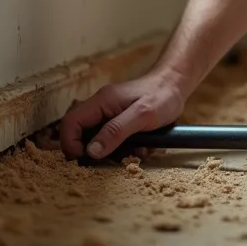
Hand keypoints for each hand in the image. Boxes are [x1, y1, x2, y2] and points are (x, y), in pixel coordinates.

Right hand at [59, 72, 186, 159]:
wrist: (176, 85)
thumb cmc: (162, 96)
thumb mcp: (141, 115)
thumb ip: (115, 132)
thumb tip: (91, 151)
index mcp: (100, 102)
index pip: (70, 123)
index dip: (70, 144)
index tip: (83, 161)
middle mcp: (101, 108)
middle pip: (82, 135)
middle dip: (97, 152)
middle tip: (116, 160)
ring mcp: (110, 114)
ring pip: (99, 141)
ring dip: (116, 152)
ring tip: (138, 151)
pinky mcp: (120, 121)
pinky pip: (114, 140)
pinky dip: (127, 148)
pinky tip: (144, 147)